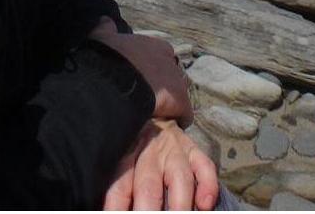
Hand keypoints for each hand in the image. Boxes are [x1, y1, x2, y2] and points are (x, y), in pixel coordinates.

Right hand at [89, 21, 192, 124]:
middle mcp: (170, 60)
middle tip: (145, 95)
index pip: (160, 57)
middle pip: (170, 76)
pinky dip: (176, 119)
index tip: (141, 78)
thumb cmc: (108, 58)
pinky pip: (184, 114)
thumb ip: (106, 29)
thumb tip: (106, 21)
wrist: (114, 81)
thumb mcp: (102, 38)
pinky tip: (163, 123)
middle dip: (160, 85)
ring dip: (168, 102)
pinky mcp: (180, 101)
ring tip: (154, 111)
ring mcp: (177, 80)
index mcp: (155, 44)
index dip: (151, 69)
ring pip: (177, 94)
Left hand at [103, 119, 218, 210]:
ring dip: (179, 205)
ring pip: (179, 178)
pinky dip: (207, 187)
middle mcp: (149, 153)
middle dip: (148, 210)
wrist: (153, 111)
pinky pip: (204, 167)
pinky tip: (204, 205)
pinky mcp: (194, 151)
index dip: (118, 208)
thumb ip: (119, 185)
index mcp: (124, 157)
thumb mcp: (120, 159)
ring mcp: (174, 151)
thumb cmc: (133, 147)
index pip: (119, 188)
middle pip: (148, 186)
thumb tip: (108, 205)